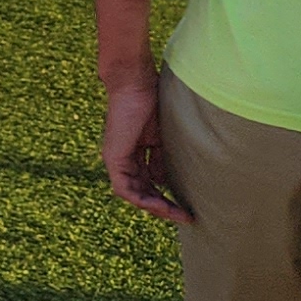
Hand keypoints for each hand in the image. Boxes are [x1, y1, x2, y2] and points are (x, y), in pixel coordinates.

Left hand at [103, 81, 190, 223]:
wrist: (136, 84)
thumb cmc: (152, 101)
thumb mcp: (161, 136)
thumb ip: (161, 157)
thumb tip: (166, 180)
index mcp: (135, 153)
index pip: (148, 182)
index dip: (166, 195)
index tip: (186, 205)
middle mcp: (123, 159)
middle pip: (142, 191)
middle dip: (164, 206)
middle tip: (185, 217)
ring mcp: (116, 159)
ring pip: (133, 193)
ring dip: (155, 207)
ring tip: (177, 214)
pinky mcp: (113, 158)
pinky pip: (124, 188)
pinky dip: (141, 198)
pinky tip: (160, 205)